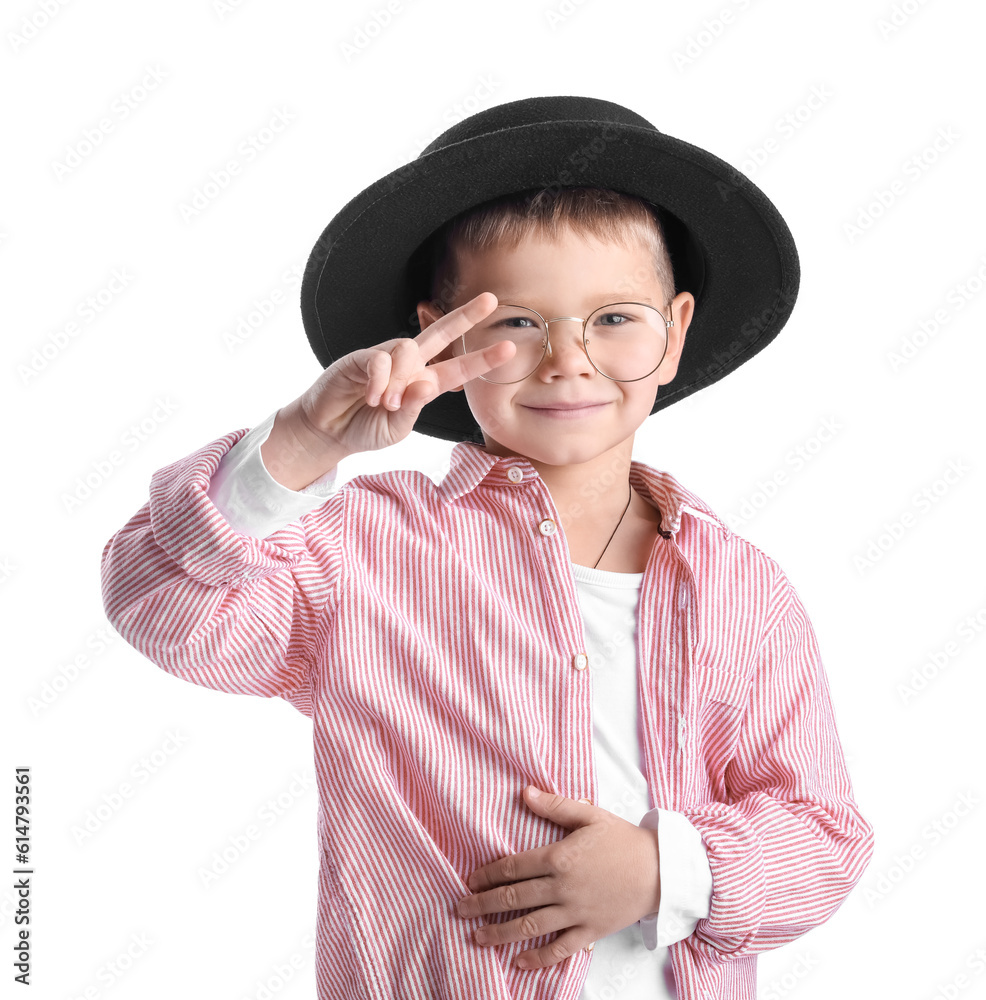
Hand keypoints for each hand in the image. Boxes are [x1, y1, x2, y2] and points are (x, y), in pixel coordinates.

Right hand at [261, 292, 514, 487]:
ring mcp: (386, 358)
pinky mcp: (361, 357)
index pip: (459, 369)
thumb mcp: (396, 428)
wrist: (329, 430)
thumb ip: (412, 409)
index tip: (510, 348)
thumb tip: (426, 383)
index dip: (483, 359)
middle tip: (492, 299)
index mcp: (424, 384)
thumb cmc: (366, 428)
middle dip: (466, 315)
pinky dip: (379, 381)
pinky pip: (380, 359)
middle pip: (441, 333)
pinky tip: (372, 397)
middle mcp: (409, 366)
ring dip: (400, 380)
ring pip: (408, 349)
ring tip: (385, 404)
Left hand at [456, 786, 660, 969]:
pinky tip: (519, 962)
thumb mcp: (589, 815)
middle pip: (515, 897)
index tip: (471, 881)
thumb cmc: (624, 840)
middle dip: (483, 905)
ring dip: (500, 933)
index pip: (514, 867)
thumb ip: (555, 806)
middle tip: (460, 909)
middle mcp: (563, 887)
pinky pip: (560, 949)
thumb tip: (524, 792)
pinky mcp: (591, 931)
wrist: (661, 870)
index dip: (488, 875)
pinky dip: (538, 958)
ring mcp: (576, 912)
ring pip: (531, 926)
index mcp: (560, 857)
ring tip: (477, 937)